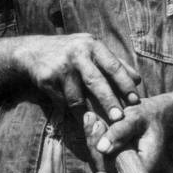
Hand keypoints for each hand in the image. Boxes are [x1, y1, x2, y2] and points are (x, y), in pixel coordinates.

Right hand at [22, 33, 139, 119]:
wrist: (33, 51)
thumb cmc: (71, 53)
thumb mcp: (92, 50)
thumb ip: (115, 64)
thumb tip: (138, 80)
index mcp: (93, 46)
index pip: (113, 66)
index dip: (125, 84)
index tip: (135, 100)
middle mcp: (78, 54)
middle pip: (96, 81)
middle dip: (108, 101)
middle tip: (119, 118)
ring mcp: (61, 67)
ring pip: (77, 97)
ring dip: (89, 114)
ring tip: (99, 126)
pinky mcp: (47, 80)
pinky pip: (63, 102)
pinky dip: (72, 113)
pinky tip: (80, 121)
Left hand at [83, 98, 164, 172]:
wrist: (154, 113)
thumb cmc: (149, 116)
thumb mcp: (137, 119)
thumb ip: (121, 132)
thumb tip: (101, 149)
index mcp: (143, 165)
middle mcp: (129, 166)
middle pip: (104, 167)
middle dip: (95, 146)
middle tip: (96, 124)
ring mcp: (119, 159)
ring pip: (97, 156)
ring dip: (91, 137)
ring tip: (91, 117)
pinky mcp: (111, 151)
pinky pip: (96, 146)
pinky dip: (92, 132)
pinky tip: (90, 117)